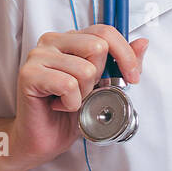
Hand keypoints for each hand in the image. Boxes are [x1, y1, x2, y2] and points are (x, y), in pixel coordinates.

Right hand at [12, 25, 148, 162]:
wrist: (42, 139)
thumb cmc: (69, 111)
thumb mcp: (104, 85)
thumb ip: (121, 63)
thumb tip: (142, 43)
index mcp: (71, 38)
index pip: (105, 31)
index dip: (125, 54)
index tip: (133, 77)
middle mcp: (52, 41)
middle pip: (97, 46)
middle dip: (100, 77)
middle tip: (86, 92)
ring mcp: (38, 55)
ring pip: (85, 69)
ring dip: (84, 94)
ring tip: (69, 100)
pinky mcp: (29, 74)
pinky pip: (67, 85)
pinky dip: (71, 103)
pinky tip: (59, 106)